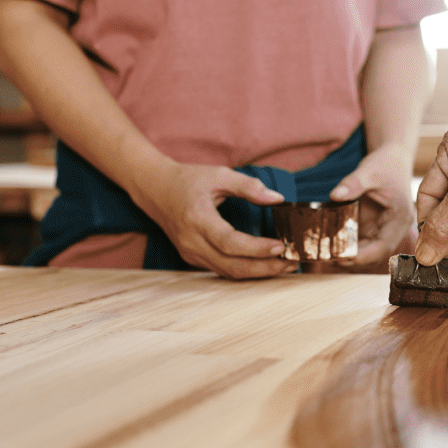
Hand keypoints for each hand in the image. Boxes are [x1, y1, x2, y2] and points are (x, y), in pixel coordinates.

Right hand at [133, 161, 296, 278]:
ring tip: (284, 266)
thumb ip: (248, 186)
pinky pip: (222, 270)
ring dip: (258, 273)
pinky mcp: (192, 258)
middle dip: (265, 268)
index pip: (231, 243)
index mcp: (198, 219)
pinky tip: (263, 265)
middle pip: (232, 266)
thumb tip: (277, 199)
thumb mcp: (219, 175)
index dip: (258, 249)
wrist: (155, 188)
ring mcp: (190, 253)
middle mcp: (192, 242)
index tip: (282, 246)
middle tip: (292, 263)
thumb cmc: (187, 179)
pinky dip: (244, 271)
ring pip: (228, 273)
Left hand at [330, 146, 414, 270]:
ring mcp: (383, 230)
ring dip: (348, 254)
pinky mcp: (373, 227)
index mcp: (399, 219)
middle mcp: (393, 229)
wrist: (392, 158)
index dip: (364, 256)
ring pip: (366, 250)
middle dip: (352, 259)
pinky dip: (346, 244)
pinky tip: (328, 244)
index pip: (384, 246)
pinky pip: (360, 241)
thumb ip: (353, 183)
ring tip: (324, 254)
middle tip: (327, 258)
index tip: (342, 258)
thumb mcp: (370, 170)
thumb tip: (334, 195)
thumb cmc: (386, 164)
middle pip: (375, 253)